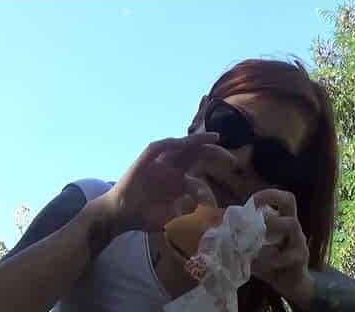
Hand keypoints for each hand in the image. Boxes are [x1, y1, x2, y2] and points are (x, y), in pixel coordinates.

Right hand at [98, 133, 236, 233]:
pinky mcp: (145, 160)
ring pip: (181, 145)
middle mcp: (172, 167)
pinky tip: (183, 142)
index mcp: (180, 178)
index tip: (235, 170)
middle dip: (214, 151)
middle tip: (232, 157)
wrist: (120, 216)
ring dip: (196, 140)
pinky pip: (158, 147)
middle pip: (197, 153)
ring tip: (213, 138)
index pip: (203, 168)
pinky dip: (171, 144)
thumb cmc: (145, 215)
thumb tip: (203, 205)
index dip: (218, 168)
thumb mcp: (172, 216)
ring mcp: (159, 162)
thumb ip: (187, 210)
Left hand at [251, 189, 313, 307]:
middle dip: (272, 199)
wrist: (292, 285)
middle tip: (256, 216)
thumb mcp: (255, 248)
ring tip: (255, 243)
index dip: (268, 194)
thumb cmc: (271, 262)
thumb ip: (241, 239)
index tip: (252, 201)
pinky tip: (258, 265)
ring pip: (291, 224)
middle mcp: (293, 226)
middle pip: (290, 200)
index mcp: (282, 220)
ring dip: (270, 229)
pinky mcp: (300, 258)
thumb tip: (217, 232)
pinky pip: (287, 254)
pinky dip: (270, 259)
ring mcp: (299, 240)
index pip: (282, 198)